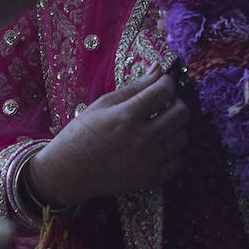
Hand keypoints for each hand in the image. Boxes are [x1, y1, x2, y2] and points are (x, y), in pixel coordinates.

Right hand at [29, 65, 188, 203]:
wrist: (65, 173)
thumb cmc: (80, 133)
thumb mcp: (103, 103)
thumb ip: (134, 86)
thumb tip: (158, 68)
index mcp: (126, 116)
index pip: (163, 91)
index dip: (168, 82)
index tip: (164, 81)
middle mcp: (140, 139)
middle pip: (181, 114)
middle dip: (177, 101)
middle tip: (166, 101)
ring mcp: (145, 162)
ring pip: (183, 138)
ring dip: (177, 126)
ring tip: (163, 122)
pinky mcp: (147, 180)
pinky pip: (178, 164)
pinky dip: (175, 152)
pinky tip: (162, 145)